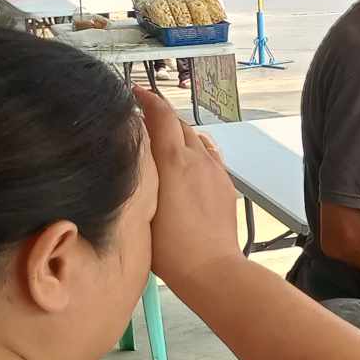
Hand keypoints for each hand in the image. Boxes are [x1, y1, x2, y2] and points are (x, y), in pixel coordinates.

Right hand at [135, 87, 238, 291]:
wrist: (211, 268)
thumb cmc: (171, 248)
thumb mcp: (142, 206)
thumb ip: (140, 174)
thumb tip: (133, 154)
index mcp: (174, 160)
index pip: (161, 115)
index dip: (147, 99)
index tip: (135, 92)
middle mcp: (197, 159)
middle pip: (178, 124)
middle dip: (160, 116)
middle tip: (141, 118)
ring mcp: (215, 171)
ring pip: (195, 139)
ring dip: (178, 134)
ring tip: (161, 141)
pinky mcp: (225, 185)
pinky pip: (209, 156)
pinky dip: (194, 151)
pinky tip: (186, 162)